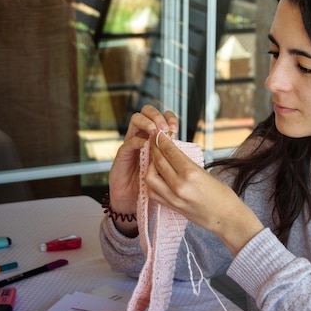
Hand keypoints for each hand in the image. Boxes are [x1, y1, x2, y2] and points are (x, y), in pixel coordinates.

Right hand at [108, 106, 177, 233]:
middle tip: (166, 127)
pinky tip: (145, 145)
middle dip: (157, 116)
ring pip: (135, 119)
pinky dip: (137, 141)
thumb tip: (188, 148)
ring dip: (147, 122)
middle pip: (147, 111)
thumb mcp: (168, 168)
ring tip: (156, 131)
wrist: (132, 199)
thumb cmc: (152, 184)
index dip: (169, 118)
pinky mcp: (122, 154)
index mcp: (155, 137)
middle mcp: (142, 135)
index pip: (162, 116)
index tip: (176, 128)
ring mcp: (131, 142)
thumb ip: (173, 156)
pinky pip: (128, 142)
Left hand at [145, 133, 263, 254]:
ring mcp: (173, 198)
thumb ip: (186, 164)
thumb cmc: (222, 195)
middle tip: (154, 142)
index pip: (170, 152)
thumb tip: (173, 153)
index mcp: (191, 174)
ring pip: (150, 177)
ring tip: (156, 159)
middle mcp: (180, 186)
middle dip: (155, 149)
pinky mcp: (171, 207)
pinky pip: (153, 192)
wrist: (226, 218)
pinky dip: (152, 181)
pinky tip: (156, 175)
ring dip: (150, 166)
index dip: (162, 141)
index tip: (158, 134)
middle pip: (159, 162)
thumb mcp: (205, 173)